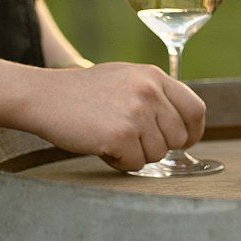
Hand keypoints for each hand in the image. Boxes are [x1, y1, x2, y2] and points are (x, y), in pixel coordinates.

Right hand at [20, 63, 206, 172]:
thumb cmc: (84, 92)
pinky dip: (119, 162)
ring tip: (111, 137)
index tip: (186, 142)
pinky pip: (136, 164)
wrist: (44, 96)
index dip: (194, 131)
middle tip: (132, 140)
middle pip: (178, 137)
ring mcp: (136, 113)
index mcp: (155, 76)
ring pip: (158, 154)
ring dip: (137, 154)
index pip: (196, 109)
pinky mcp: (120, 135)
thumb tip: (183, 124)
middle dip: (159, 146)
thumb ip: (155, 94)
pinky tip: (101, 144)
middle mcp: (150, 92)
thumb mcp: (127, 78)